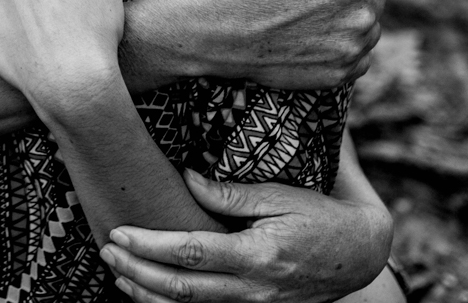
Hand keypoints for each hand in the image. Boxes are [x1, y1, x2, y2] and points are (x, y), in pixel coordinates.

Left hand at [99, 169, 393, 302]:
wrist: (360, 256)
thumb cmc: (319, 217)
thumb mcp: (280, 196)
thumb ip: (230, 193)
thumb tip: (186, 177)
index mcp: (257, 256)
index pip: (190, 253)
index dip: (149, 246)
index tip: (120, 233)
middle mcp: (254, 289)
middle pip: (182, 288)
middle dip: (137, 273)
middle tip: (107, 252)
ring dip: (148, 296)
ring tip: (118, 276)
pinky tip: (149, 295)